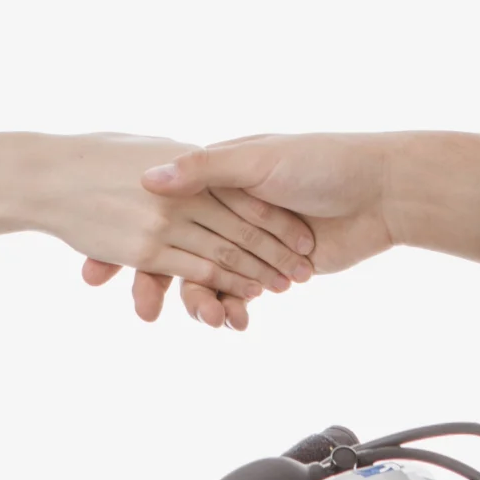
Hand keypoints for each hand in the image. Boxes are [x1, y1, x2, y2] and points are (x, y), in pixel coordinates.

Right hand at [83, 134, 401, 329]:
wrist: (382, 190)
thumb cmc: (321, 160)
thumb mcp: (258, 158)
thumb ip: (204, 170)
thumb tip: (149, 178)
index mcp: (216, 176)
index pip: (159, 212)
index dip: (128, 240)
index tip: (97, 270)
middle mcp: (226, 208)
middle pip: (176, 251)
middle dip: (155, 283)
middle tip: (142, 311)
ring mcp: (248, 240)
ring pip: (207, 278)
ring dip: (202, 302)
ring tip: (208, 319)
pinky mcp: (271, 267)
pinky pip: (240, 293)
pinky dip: (233, 309)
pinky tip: (233, 321)